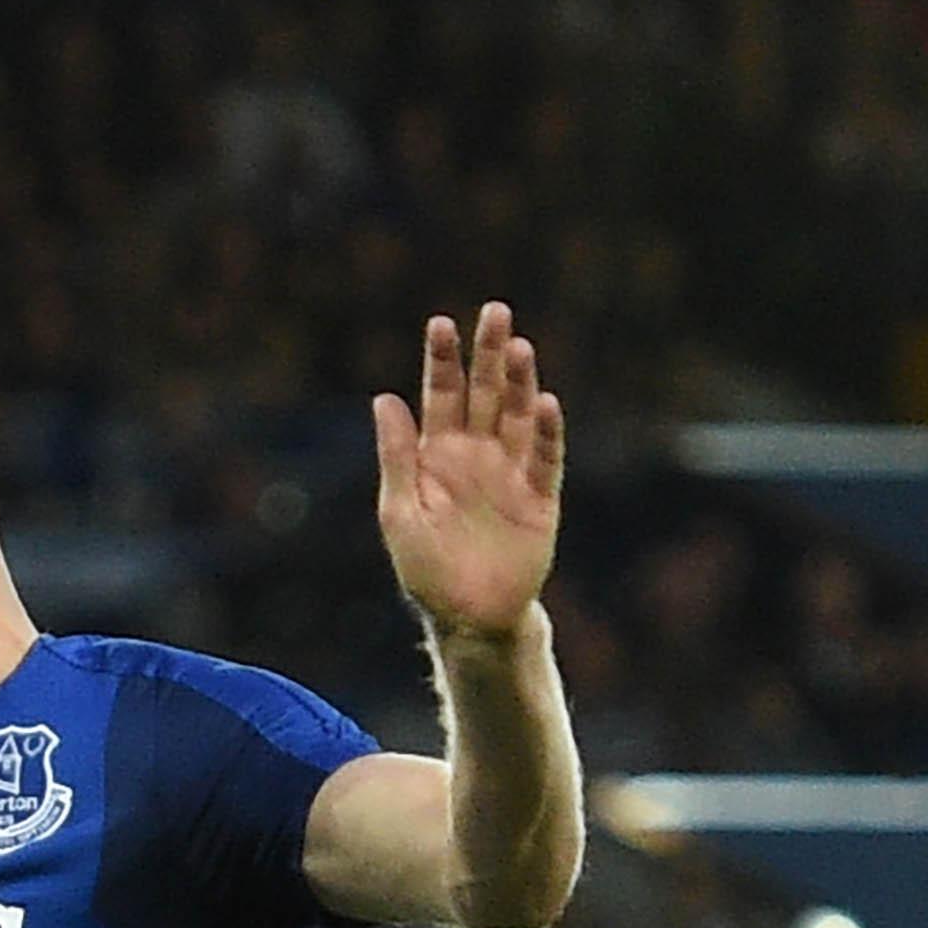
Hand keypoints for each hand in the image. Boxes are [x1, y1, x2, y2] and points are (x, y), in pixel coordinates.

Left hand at [372, 303, 565, 640]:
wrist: (467, 615)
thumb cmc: (425, 566)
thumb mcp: (399, 510)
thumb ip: (397, 456)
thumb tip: (383, 398)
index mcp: (436, 455)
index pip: (441, 396)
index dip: (442, 361)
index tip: (441, 322)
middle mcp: (476, 455)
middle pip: (485, 394)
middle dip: (489, 354)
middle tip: (495, 311)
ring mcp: (510, 473)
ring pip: (516, 416)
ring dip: (519, 383)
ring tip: (519, 347)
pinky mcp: (540, 499)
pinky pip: (544, 459)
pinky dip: (544, 433)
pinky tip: (543, 403)